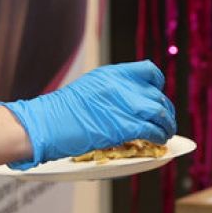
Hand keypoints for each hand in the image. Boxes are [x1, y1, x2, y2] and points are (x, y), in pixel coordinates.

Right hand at [0, 60, 175, 167]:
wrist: (45, 124)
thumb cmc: (60, 112)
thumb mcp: (90, 88)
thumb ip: (112, 91)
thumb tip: (130, 103)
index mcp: (113, 73)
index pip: (149, 71)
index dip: (157, 85)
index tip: (157, 94)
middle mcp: (121, 85)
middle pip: (156, 95)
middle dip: (165, 110)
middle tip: (165, 121)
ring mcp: (123, 105)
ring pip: (159, 112)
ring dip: (166, 125)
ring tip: (165, 133)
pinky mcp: (123, 126)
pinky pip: (151, 130)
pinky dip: (158, 136)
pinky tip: (158, 141)